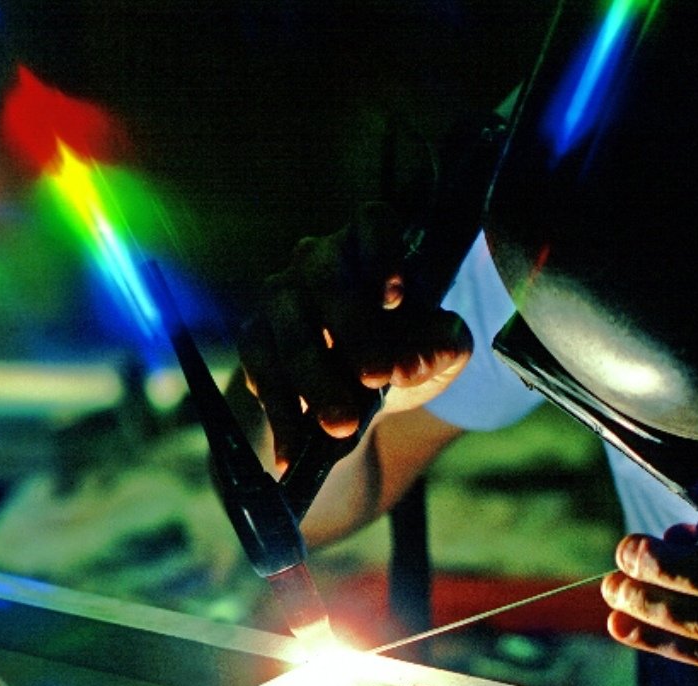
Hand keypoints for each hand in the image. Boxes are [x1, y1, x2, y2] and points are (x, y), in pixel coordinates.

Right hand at [237, 201, 472, 471]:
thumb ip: (442, 348)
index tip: (396, 298)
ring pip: (290, 330)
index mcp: (371, 250)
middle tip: (379, 378)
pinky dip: (281, 415)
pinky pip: (260, 371)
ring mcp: (281, 299)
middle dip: (355, 332)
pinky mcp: (255, 341)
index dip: (383, 252)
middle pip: (328, 280)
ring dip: (315, 381)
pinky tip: (294, 450)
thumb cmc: (404, 359)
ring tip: (342, 427)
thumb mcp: (437, 356)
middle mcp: (319, 262)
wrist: (357, 406)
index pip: (373, 223)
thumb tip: (417, 360)